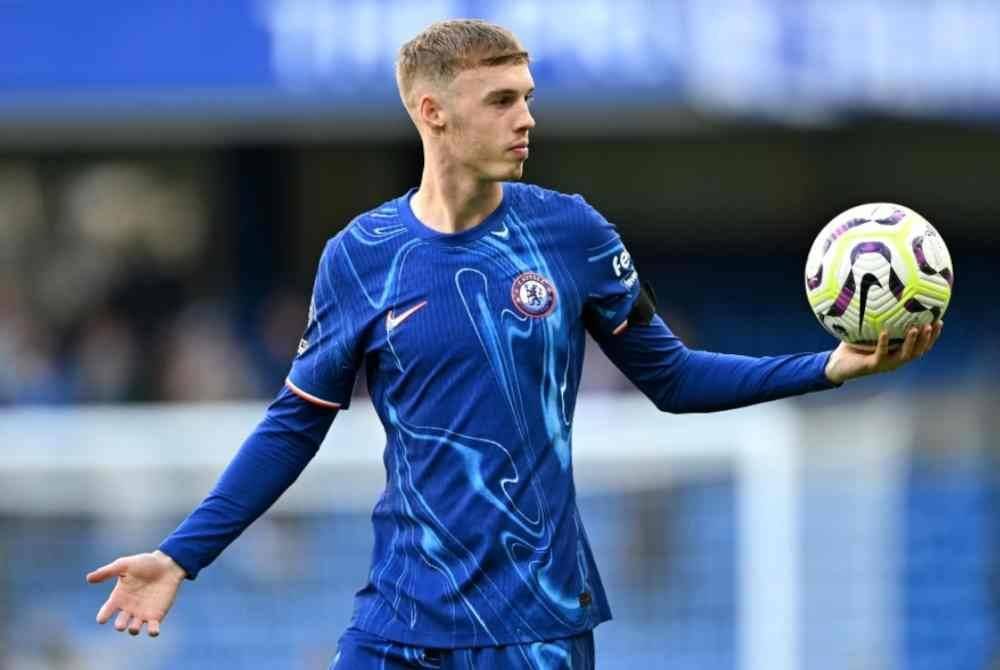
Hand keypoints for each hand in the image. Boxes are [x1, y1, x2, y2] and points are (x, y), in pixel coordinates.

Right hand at [86, 550, 185, 637]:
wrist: (168, 564)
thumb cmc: (145, 563)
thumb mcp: (125, 565)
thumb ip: (107, 571)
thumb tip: (88, 578)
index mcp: (118, 597)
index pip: (107, 611)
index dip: (103, 616)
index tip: (102, 619)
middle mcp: (128, 608)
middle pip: (120, 623)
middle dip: (120, 625)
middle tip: (121, 623)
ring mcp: (142, 613)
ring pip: (134, 629)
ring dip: (134, 630)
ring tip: (135, 626)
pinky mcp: (157, 615)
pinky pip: (153, 629)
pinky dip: (153, 632)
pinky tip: (153, 630)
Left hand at [825, 321, 942, 384]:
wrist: (836, 364)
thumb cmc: (852, 345)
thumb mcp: (866, 330)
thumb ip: (875, 316)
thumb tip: (879, 293)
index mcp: (898, 352)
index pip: (921, 345)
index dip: (932, 336)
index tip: (939, 320)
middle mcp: (895, 359)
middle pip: (919, 351)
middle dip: (928, 338)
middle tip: (933, 324)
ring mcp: (885, 364)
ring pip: (905, 355)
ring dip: (912, 342)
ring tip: (916, 328)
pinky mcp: (872, 366)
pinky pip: (880, 354)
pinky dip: (884, 343)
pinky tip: (885, 332)